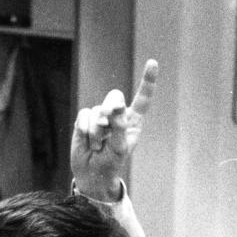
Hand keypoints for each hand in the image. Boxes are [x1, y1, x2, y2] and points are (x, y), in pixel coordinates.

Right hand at [71, 60, 157, 199]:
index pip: (142, 98)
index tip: (152, 62)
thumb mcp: (119, 148)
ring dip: (96, 131)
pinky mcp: (85, 120)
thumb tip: (116, 107)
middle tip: (107, 122)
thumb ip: (119, 127)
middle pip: (115, 96)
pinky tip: (87, 141)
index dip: (147, 80)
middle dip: (110, 107)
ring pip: (97, 110)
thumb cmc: (111, 163)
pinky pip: (84, 115)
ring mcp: (100, 116)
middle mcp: (118, 115)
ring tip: (98, 146)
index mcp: (133, 121)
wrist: (92, 174)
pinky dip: (85, 129)